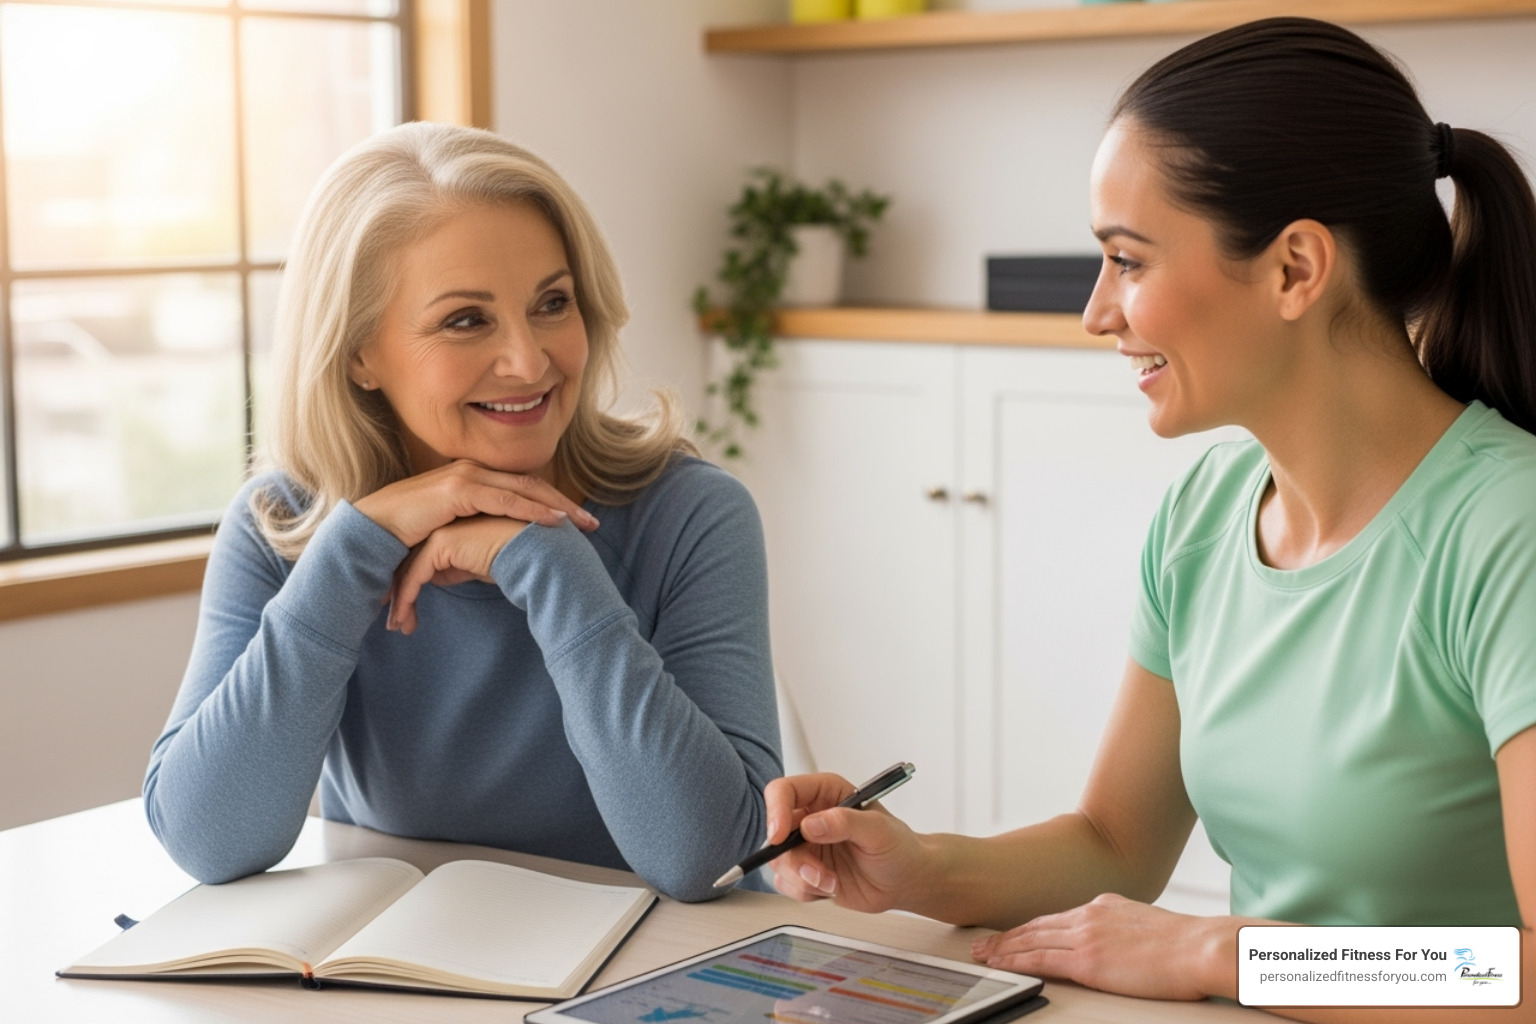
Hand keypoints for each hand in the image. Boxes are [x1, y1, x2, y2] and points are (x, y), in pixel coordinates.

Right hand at [354, 459, 597, 549]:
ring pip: (524, 489)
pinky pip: (504, 499)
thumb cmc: (406, 535)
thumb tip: (495, 553)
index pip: (523, 488)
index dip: (553, 503)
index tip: (579, 521)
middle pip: (532, 485)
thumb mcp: (449, 531)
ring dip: (556, 506)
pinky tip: (553, 521)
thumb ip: (473, 532)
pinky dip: (532, 509)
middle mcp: (473, 472)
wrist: (372, 530)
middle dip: (564, 504)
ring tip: (581, 524)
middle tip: (593, 522)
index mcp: (474, 479)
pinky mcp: (459, 489)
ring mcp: (467, 477)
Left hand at [386, 515, 524, 634]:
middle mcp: (446, 524)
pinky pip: (415, 574)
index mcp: (456, 526)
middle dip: (402, 593)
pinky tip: (404, 621)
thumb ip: (460, 566)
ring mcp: (443, 530)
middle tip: (396, 622)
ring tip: (397, 626)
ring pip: (410, 568)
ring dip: (402, 600)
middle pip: (413, 561)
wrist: (538, 554)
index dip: (414, 583)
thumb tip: (438, 577)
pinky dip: (407, 598)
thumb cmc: (520, 561)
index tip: (407, 612)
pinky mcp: (442, 542)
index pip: (425, 556)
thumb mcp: (483, 565)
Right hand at [764, 773, 932, 912]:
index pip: (784, 791)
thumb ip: (845, 822)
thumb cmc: (899, 847)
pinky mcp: (807, 872)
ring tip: (832, 882)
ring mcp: (807, 847)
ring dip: (802, 878)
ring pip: (779, 862)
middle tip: (818, 873)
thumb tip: (811, 825)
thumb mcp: (878, 830)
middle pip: (775, 832)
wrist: (906, 880)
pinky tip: (831, 888)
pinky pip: (787, 883)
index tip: (779, 836)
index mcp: (825, 794)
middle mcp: (811, 817)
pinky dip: (805, 891)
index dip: (776, 811)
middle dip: (793, 859)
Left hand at [971, 893, 1230, 1000]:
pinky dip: (1016, 960)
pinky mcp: (1088, 960)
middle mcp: (1090, 915)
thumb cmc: (1189, 945)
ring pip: (1032, 939)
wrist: (1202, 947)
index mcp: (1106, 905)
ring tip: (983, 955)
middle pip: (1037, 925)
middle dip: (1008, 936)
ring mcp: (1087, 935)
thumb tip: (1118, 945)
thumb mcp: (1149, 926)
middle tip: (983, 944)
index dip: (1031, 927)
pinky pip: (1041, 958)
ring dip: (1004, 948)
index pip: (1058, 918)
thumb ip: (1125, 930)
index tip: (1013, 933)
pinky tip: (1001, 964)